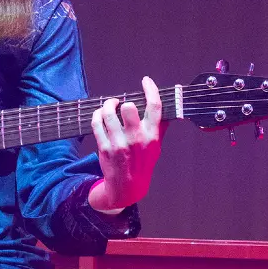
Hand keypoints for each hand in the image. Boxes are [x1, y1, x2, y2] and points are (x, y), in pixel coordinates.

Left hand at [89, 77, 164, 212]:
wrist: (128, 187)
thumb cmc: (143, 164)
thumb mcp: (156, 147)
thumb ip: (160, 127)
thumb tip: (170, 109)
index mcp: (152, 136)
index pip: (154, 106)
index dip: (150, 89)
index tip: (146, 81)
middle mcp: (136, 138)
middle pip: (129, 107)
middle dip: (124, 102)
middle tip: (120, 104)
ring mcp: (119, 143)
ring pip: (108, 113)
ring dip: (107, 105)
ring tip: (109, 106)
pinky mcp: (105, 147)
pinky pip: (96, 124)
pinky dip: (96, 115)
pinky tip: (100, 114)